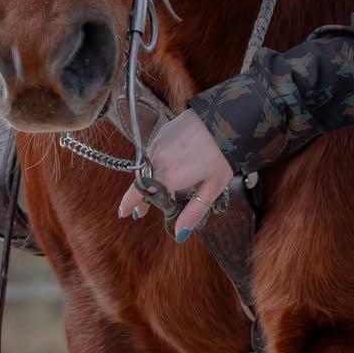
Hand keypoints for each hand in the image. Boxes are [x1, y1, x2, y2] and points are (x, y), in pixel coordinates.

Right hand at [118, 108, 234, 241]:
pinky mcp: (162, 132)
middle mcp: (158, 159)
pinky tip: (170, 165)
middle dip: (140, 196)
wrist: (226, 119)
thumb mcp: (213, 188)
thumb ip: (194, 212)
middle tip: (141, 210)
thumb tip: (179, 233)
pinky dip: (156, 162)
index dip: (132, 205)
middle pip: (142, 181)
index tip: (126, 214)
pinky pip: (153, 152)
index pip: (141, 194)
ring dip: (149, 178)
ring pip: (146, 166)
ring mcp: (158, 143)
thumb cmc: (223, 156)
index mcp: (170, 176)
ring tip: (158, 190)